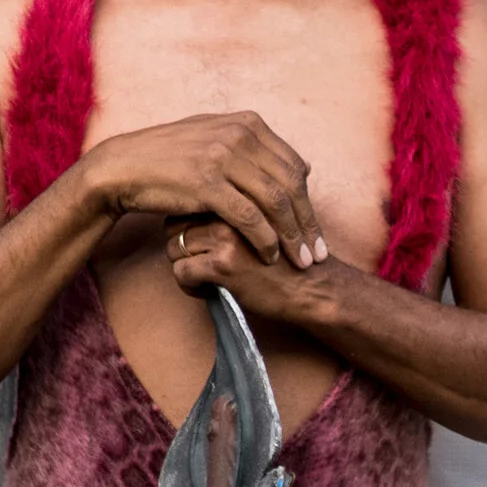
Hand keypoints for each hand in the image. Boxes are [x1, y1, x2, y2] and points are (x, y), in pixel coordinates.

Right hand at [80, 112, 329, 269]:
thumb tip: (300, 165)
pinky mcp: (207, 183)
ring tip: (300, 261)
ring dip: (292, 236)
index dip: (308, 201)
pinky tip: (269, 256)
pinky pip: (249, 217)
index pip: (294, 165)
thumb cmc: (169, 156)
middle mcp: (238, 135)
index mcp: (246, 123)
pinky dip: (265, 240)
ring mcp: (222, 157)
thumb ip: (254, 148)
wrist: (125, 166)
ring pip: (276, 202)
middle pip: (291, 185)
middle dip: (308, 223)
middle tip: (316, 252)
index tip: (313, 229)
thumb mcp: (214, 137)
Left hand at [165, 214, 340, 322]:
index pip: (187, 205)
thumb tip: (199, 206)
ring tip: (202, 278)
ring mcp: (224, 238)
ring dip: (183, 266)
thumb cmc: (286, 255)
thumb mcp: (263, 219)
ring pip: (174, 248)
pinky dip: (188, 285)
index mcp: (236, 197)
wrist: (313, 286)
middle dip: (180, 245)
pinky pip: (182, 272)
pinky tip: (206, 290)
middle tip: (197, 261)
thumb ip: (238, 208)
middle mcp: (228, 212)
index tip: (199, 242)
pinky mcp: (223, 266)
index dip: (187, 225)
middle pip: (174, 224)